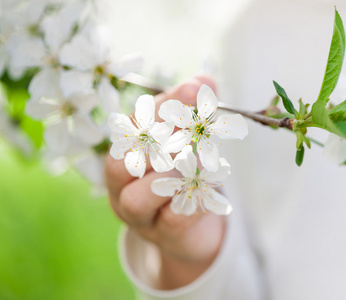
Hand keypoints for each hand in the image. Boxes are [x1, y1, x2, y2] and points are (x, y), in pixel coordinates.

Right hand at [105, 76, 225, 289]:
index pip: (132, 126)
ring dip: (172, 175)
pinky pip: (173, 220)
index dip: (163, 107)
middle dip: (159, 142)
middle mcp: (122, 186)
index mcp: (124, 154)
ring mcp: (139, 216)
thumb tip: (205, 81)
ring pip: (136, 198)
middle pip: (120, 163)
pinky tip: (211, 186)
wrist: (188, 225)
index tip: (193, 90)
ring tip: (198, 163)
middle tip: (193, 129)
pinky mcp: (163, 236)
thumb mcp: (188, 138)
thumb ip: (194, 109)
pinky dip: (195, 200)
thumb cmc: (182, 172)